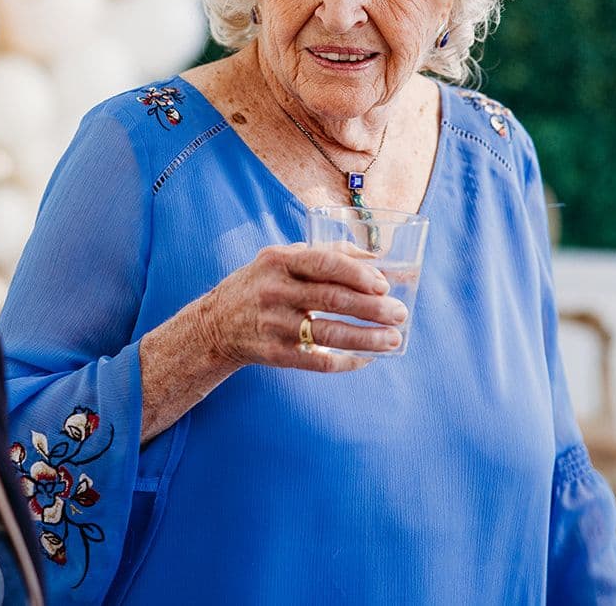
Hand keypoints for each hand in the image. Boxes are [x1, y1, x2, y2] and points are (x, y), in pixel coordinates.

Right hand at [192, 242, 408, 371]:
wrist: (216, 324)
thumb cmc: (261, 284)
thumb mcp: (282, 259)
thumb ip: (325, 254)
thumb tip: (375, 259)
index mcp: (279, 261)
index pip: (324, 263)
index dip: (357, 274)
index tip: (384, 284)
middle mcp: (275, 291)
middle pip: (332, 299)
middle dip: (372, 308)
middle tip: (400, 314)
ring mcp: (274, 325)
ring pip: (329, 334)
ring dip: (367, 338)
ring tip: (393, 339)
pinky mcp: (275, 354)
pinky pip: (318, 361)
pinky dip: (346, 361)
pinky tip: (366, 358)